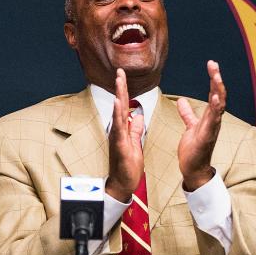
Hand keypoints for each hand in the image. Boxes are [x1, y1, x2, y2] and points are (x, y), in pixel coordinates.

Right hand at [105, 69, 145, 201]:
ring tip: (119, 82)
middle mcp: (117, 131)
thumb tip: (138, 116)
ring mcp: (117, 138)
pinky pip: (119, 128)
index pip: (124, 106)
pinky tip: (118, 104)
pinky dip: (118, 115)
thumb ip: (135, 129)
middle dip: (120, 87)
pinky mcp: (120, 146)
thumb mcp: (135, 144)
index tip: (123, 76)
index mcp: (122, 130)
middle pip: (119, 105)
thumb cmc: (127, 166)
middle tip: (119, 71)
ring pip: (118, 113)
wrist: (122, 184)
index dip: (124, 91)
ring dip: (119, 97)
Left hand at [176, 60, 224, 190]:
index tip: (211, 64)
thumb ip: (187, 114)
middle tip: (214, 64)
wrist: (193, 169)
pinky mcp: (207, 137)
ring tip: (217, 76)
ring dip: (218, 91)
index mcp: (208, 116)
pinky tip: (216, 98)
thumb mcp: (189, 127)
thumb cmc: (193, 149)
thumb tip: (181, 100)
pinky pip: (213, 121)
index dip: (213, 79)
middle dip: (216, 79)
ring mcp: (212, 128)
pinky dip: (216, 109)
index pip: (213, 93)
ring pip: (219, 106)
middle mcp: (213, 120)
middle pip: (219, 95)